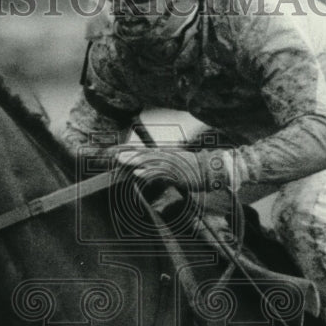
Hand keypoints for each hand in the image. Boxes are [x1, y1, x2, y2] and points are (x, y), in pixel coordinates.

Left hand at [114, 147, 236, 192]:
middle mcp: (167, 156)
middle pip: (145, 155)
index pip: (145, 151)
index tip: (118, 152)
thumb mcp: (174, 164)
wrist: (210, 169)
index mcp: (166, 153)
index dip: (131, 152)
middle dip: (130, 155)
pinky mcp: (176, 173)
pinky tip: (139, 173)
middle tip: (116, 156)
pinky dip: (149, 173)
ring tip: (122, 161)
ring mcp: (171, 164)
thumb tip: (142, 171)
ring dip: (135, 162)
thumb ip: (159, 167)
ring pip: (150, 162)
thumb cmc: (192, 168)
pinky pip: (160, 173)